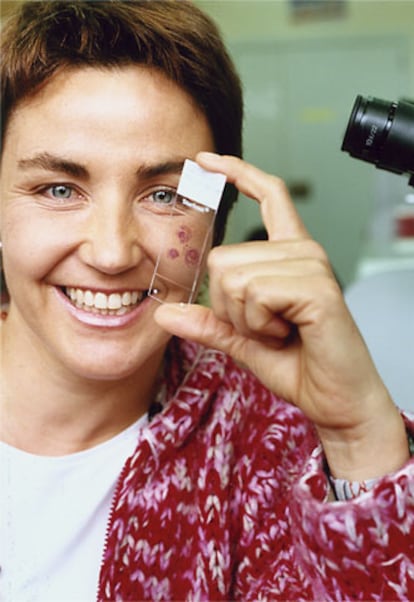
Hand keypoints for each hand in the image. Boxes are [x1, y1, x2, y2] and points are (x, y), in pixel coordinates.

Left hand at [155, 153, 408, 479]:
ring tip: (279, 331)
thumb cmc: (297, 365)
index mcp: (289, 255)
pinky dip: (258, 325)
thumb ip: (208, 323)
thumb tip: (165, 312)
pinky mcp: (316, 288)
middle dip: (229, 306)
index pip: (269, 196)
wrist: (334, 399)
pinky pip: (255, 295)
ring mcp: (311, 265)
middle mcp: (302, 251)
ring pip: (234, 278)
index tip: (207, 160)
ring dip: (245, 319)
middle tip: (264, 327)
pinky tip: (287, 334)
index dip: (239, 173)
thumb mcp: (242, 341)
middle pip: (222, 258)